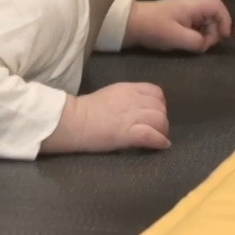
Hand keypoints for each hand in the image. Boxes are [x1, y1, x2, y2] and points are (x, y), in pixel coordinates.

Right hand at [43, 83, 169, 153]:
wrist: (72, 121)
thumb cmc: (85, 110)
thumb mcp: (109, 95)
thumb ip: (126, 99)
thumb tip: (137, 110)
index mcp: (127, 88)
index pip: (155, 92)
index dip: (159, 104)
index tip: (155, 113)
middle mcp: (133, 100)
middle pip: (160, 107)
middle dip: (162, 119)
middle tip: (157, 129)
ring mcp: (132, 116)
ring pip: (160, 120)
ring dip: (163, 131)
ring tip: (158, 138)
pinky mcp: (129, 133)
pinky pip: (152, 136)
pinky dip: (160, 141)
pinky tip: (161, 146)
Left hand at [125, 0, 231, 51]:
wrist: (129, 23)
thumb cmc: (153, 28)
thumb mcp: (177, 37)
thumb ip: (197, 41)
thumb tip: (206, 44)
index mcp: (192, 5)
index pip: (218, 6)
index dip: (225, 20)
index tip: (223, 37)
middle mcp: (190, 4)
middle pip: (213, 14)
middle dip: (214, 30)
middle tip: (205, 45)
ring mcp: (183, 9)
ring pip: (204, 20)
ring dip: (204, 33)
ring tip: (194, 45)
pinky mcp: (177, 16)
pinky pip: (194, 23)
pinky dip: (195, 32)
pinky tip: (186, 41)